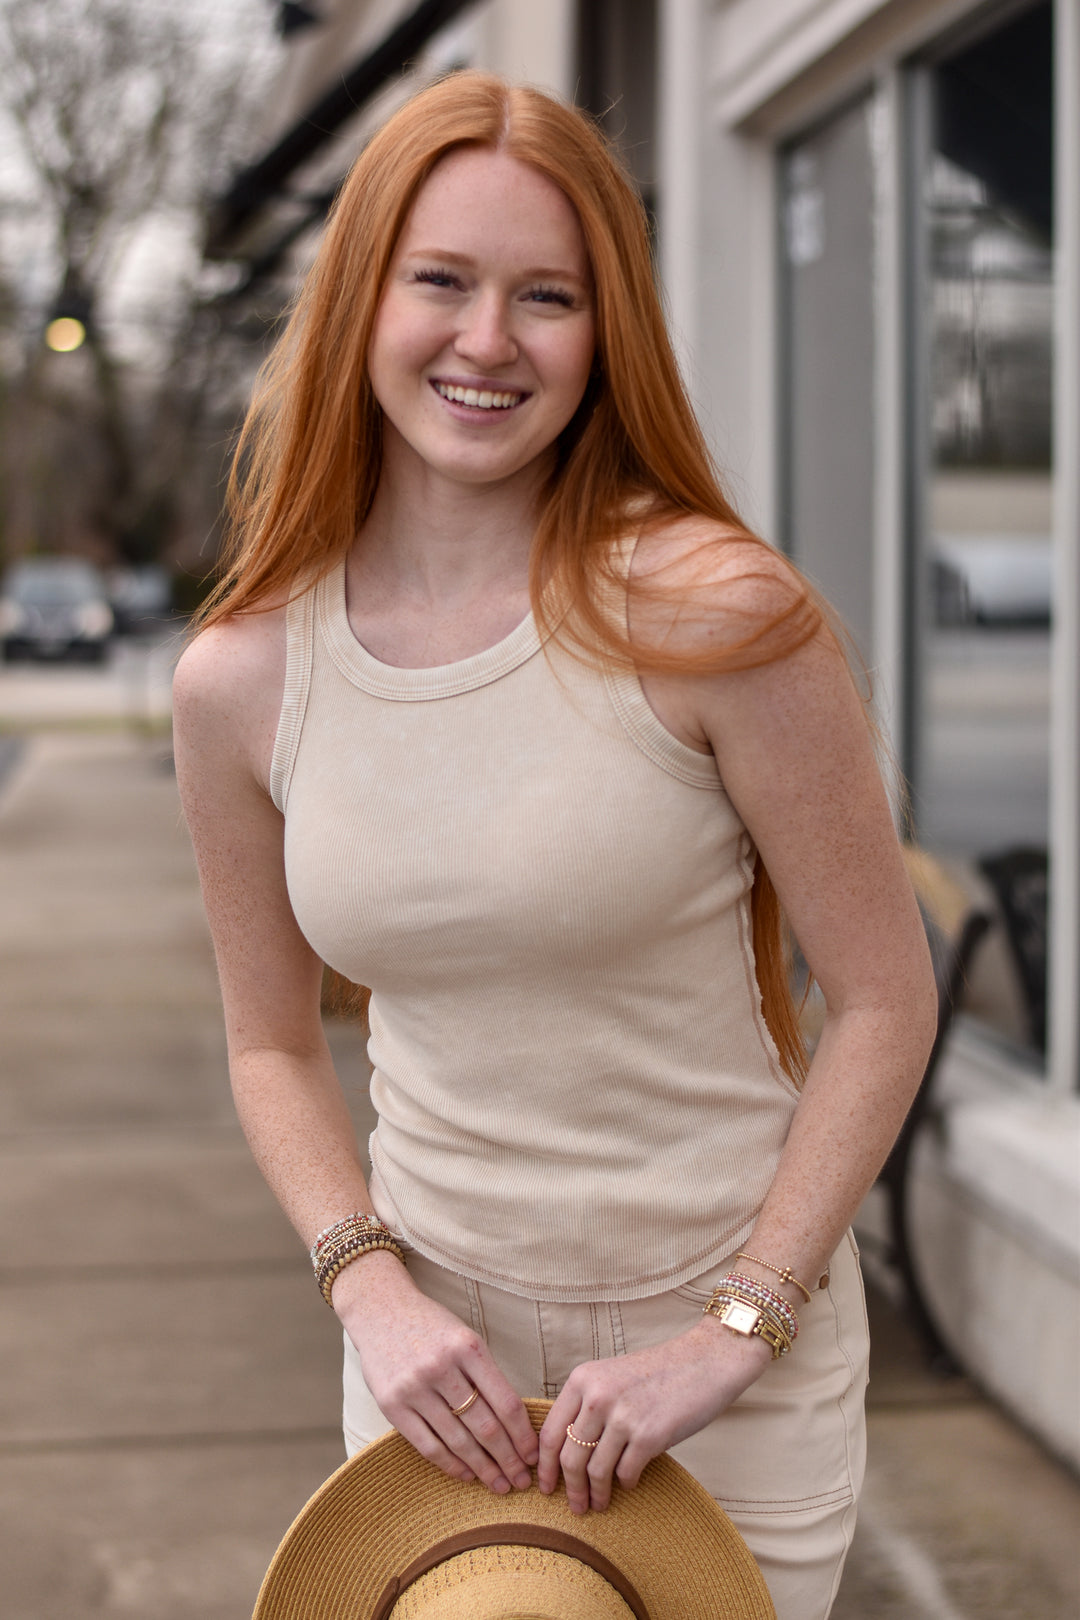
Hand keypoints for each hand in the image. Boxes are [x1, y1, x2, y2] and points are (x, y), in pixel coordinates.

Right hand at [333, 1251, 538, 1494]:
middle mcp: (442, 1367)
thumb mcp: (465, 1338)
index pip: (505, 1402)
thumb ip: (486, 1375)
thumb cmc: (432, 1327)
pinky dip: (450, 1465)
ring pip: (458, 1441)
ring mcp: (414, 1387)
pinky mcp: (391, 1404)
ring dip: (482, 1469)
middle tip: (521, 1481)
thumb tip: (515, 1425)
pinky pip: (427, 1445)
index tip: (534, 1456)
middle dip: (508, 1459)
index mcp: (468, 1347)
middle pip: (485, 1426)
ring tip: (499, 1484)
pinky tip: (466, 1475)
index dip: (523, 1435)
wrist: (380, 1310)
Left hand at [537, 1315, 771, 1512]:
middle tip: (573, 1506)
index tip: (545, 1485)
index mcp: (583, 1379)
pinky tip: (629, 1483)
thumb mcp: (612, 1376)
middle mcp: (598, 1396)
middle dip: (569, 1488)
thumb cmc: (659, 1372)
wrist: (704, 1361)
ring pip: (595, 1471)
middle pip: (569, 1456)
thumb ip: (588, 1404)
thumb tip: (566, 1451)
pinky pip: (626, 1474)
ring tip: (599, 1504)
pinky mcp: (649, 1436)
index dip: (544, 1465)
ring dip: (596, 1494)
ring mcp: (623, 1417)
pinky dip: (626, 1484)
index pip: (550, 1432)